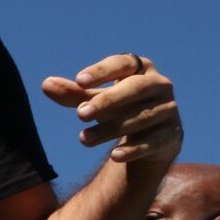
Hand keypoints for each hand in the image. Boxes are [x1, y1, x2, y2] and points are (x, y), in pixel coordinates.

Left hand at [40, 53, 181, 165]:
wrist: (152, 137)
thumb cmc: (120, 109)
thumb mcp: (95, 100)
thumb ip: (74, 93)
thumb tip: (46, 84)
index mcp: (142, 68)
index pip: (122, 63)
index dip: (102, 71)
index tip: (78, 81)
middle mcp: (160, 85)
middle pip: (135, 89)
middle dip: (107, 101)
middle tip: (80, 114)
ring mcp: (170, 110)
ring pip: (140, 118)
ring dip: (110, 129)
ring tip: (83, 139)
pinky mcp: (174, 134)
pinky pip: (153, 141)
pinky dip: (134, 149)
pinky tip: (113, 156)